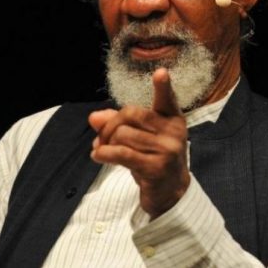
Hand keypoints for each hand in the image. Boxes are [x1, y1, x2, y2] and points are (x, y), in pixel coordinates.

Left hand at [89, 67, 189, 218]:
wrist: (170, 194)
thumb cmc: (153, 159)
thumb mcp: (139, 138)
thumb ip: (118, 123)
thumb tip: (94, 117)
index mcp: (173, 119)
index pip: (167, 99)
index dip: (163, 87)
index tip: (161, 73)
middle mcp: (173, 132)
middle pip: (131, 114)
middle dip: (111, 124)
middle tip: (102, 137)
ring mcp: (166, 151)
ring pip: (123, 134)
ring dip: (106, 142)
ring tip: (102, 149)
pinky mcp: (155, 168)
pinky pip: (122, 154)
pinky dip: (104, 153)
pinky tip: (97, 155)